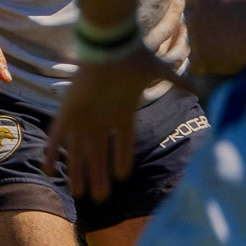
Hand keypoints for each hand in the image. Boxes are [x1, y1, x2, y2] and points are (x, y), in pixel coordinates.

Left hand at [45, 45, 182, 202]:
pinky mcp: (67, 112)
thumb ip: (176, 82)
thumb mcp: (159, 71)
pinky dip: (50, 153)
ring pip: (78, 151)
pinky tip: (47, 170)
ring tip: (79, 194)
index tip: (123, 177)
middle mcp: (101, 119)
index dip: (122, 159)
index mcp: (121, 112)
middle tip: (99, 198)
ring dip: (77, 173)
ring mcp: (83, 117)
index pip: (123, 142)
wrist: (110, 46)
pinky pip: (55, 136)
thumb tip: (197, 88)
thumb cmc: (134, 59)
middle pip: (98, 154)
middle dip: (97, 176)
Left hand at [187, 0, 245, 76]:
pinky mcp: (199, 60)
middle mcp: (194, 17)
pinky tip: (219, 59)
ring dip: (202, 41)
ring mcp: (195, 39)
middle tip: (224, 26)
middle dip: (203, 20)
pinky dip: (203, 62)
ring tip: (225, 43)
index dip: (204, 1)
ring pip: (191, 39)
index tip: (218, 7)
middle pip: (190, 17)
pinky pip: (193, 61)